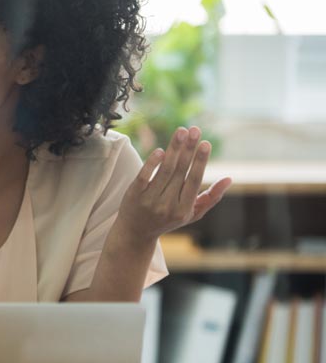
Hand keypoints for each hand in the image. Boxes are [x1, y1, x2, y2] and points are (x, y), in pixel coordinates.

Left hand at [118, 126, 231, 240]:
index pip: (194, 180)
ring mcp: (149, 200)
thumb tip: (229, 178)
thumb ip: (211, 197)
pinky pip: (144, 177)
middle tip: (195, 130)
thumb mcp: (192, 213)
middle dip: (188, 149)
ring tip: (181, 131)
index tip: (206, 143)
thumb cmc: (169, 219)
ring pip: (164, 171)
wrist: (135, 233)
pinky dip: (152, 163)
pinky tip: (160, 150)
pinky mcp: (133, 195)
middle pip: (180, 172)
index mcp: (184, 209)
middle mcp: (167, 205)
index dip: (200, 161)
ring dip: (173, 149)